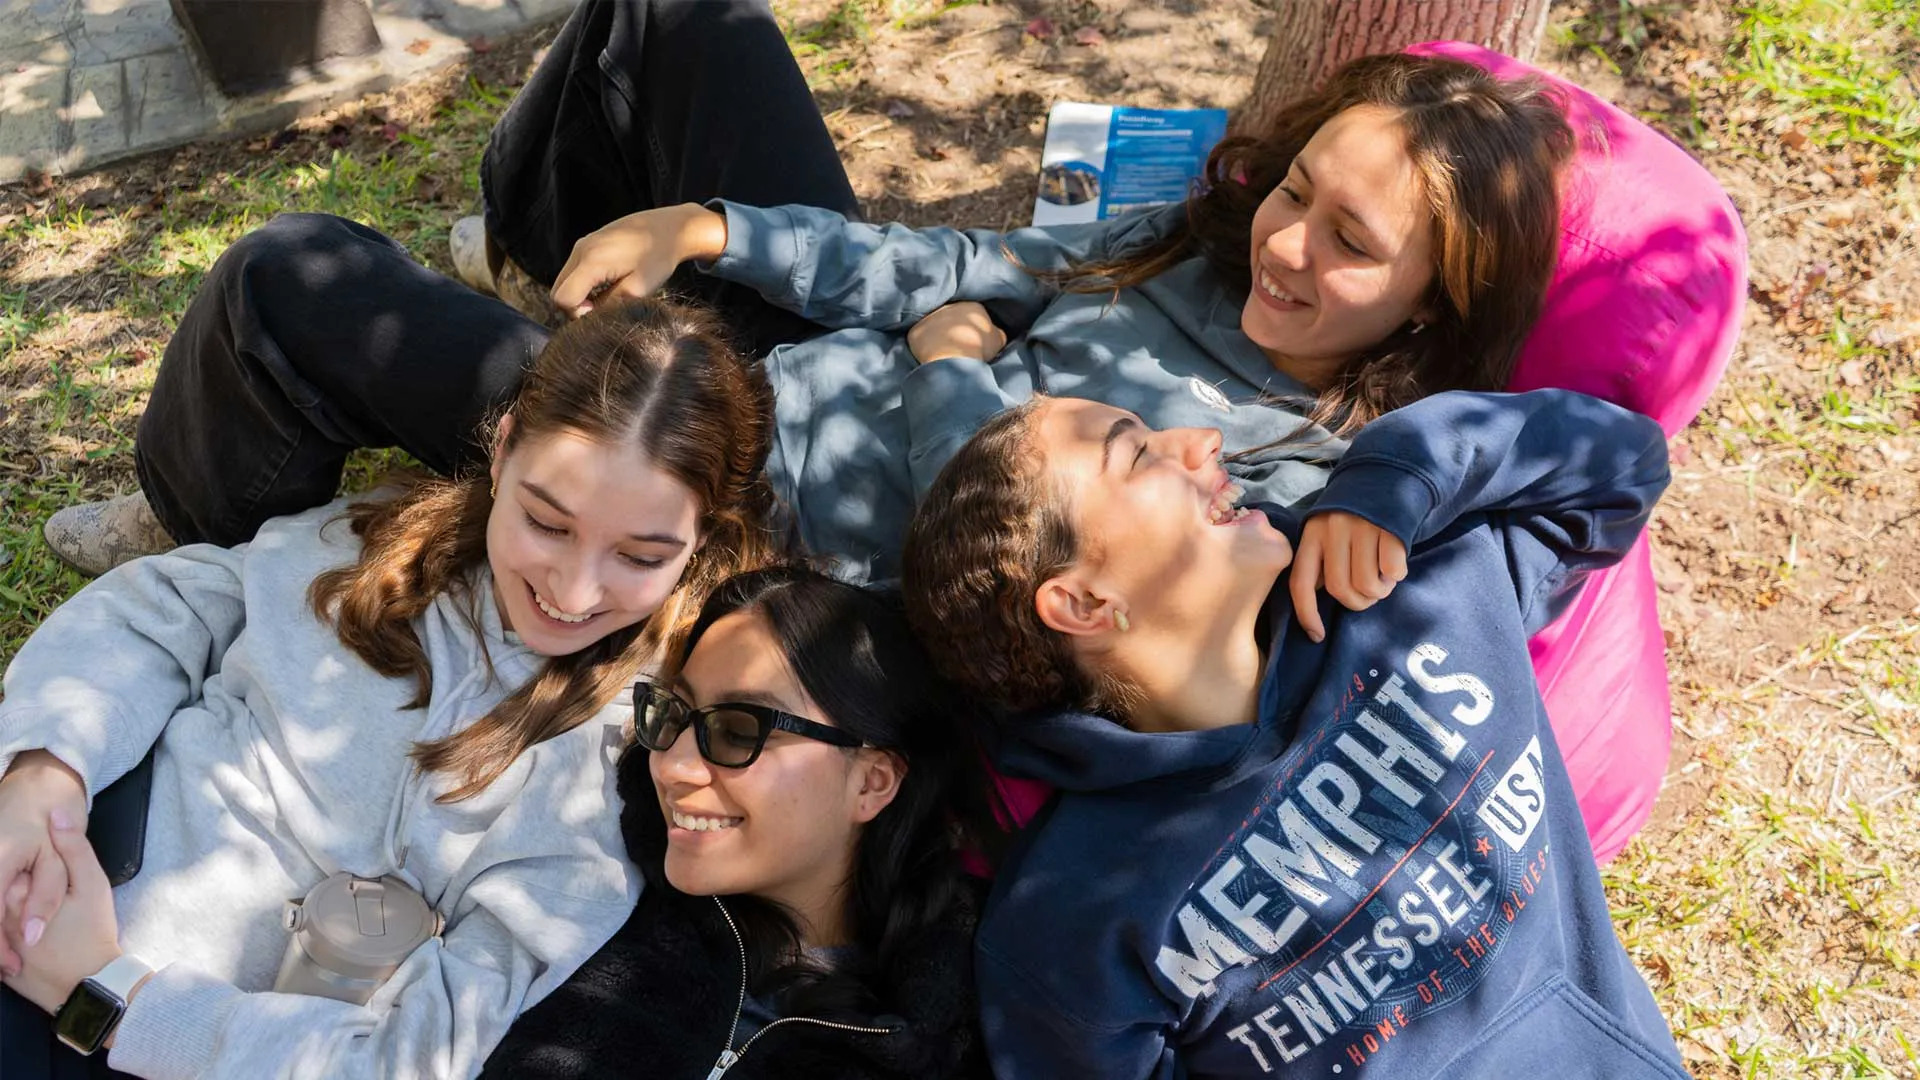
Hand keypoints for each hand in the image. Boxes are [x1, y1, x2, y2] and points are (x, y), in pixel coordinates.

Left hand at [0, 751, 87, 976]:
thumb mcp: (93, 884)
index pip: (13, 868)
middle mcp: (3, 918)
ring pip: (0, 919)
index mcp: (20, 892)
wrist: (92, 984)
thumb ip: (74, 848)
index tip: (37, 864)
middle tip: (36, 889)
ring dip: (10, 914)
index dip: (25, 862)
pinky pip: (1, 946)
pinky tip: (21, 936)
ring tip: (29, 911)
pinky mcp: (3, 965)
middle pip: (3, 892)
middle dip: (15, 886)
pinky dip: (8, 940)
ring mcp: (2, 944)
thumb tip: (56, 814)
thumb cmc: (93, 932)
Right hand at [550, 203, 728, 317]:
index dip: (577, 314)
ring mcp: (582, 244)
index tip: (599, 314)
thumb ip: (609, 305)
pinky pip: (573, 270)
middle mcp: (581, 250)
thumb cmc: (659, 258)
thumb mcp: (638, 289)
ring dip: (579, 295)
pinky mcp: (588, 243)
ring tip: (607, 296)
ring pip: (564, 281)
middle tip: (602, 309)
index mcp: (591, 261)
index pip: (562, 299)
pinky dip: (583, 283)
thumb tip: (591, 316)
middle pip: (557, 291)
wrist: (669, 228)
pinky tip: (606, 284)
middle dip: (575, 306)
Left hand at [906, 302, 1008, 364]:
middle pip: (952, 318)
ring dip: (938, 337)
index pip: (973, 315)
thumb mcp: (998, 339)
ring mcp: (929, 317)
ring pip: (934, 327)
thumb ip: (996, 332)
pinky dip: (924, 346)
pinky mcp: (915, 331)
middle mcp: (948, 306)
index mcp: (971, 306)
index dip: (974, 329)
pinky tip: (930, 356)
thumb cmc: (979, 347)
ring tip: (944, 353)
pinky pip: (920, 339)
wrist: (954, 356)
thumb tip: (995, 333)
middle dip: (955, 330)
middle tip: (958, 347)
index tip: (975, 342)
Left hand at [1289, 512, 1407, 642]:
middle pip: (1340, 589)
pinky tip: (1395, 563)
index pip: (1301, 583)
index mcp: (1312, 534)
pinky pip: (1392, 570)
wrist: (1387, 475)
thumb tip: (1317, 598)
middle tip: (1370, 594)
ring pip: (1367, 584)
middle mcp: (1332, 530)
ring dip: (1380, 590)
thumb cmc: (1354, 516)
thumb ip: (1321, 560)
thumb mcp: (1327, 531)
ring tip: (1384, 578)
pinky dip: (1396, 575)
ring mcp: (1361, 527)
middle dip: (1358, 602)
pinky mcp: (1388, 527)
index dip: (1307, 615)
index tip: (1318, 635)